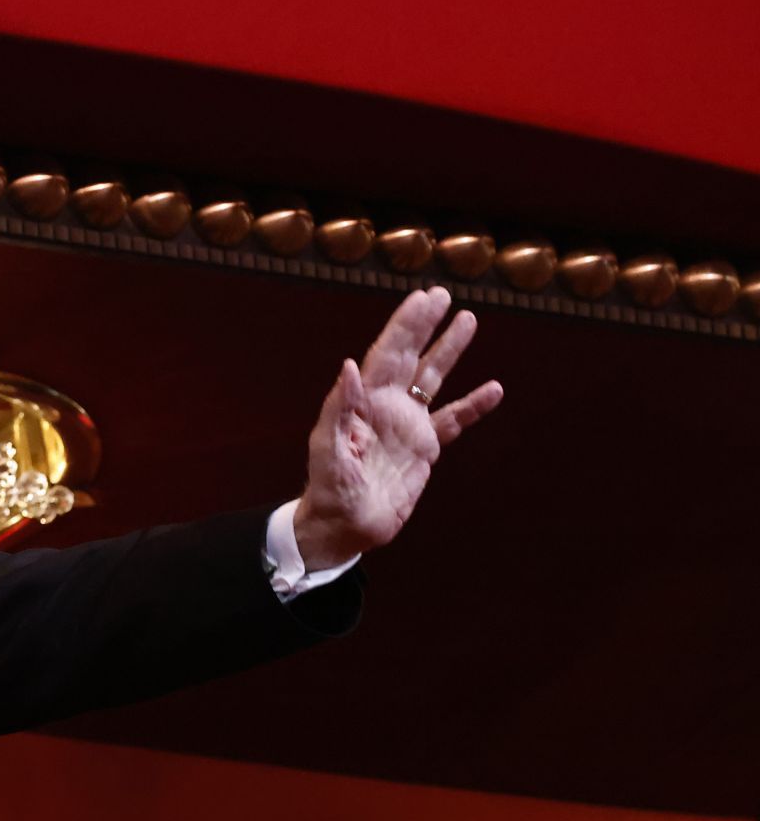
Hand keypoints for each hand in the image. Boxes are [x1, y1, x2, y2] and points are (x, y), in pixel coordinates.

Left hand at [294, 287, 503, 568]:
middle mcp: (387, 406)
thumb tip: (349, 365)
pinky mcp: (424, 448)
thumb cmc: (329, 489)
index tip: (424, 298)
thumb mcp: (327, 450)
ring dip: (449, 350)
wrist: (345, 526)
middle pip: (411, 356)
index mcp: (363, 402)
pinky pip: (453, 421)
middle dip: (425, 325)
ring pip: (433, 379)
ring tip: (468, 320)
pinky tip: (493, 389)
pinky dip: (473, 406)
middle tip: (442, 294)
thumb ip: (338, 408)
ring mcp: (407, 425)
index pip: (387, 353)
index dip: (406, 325)